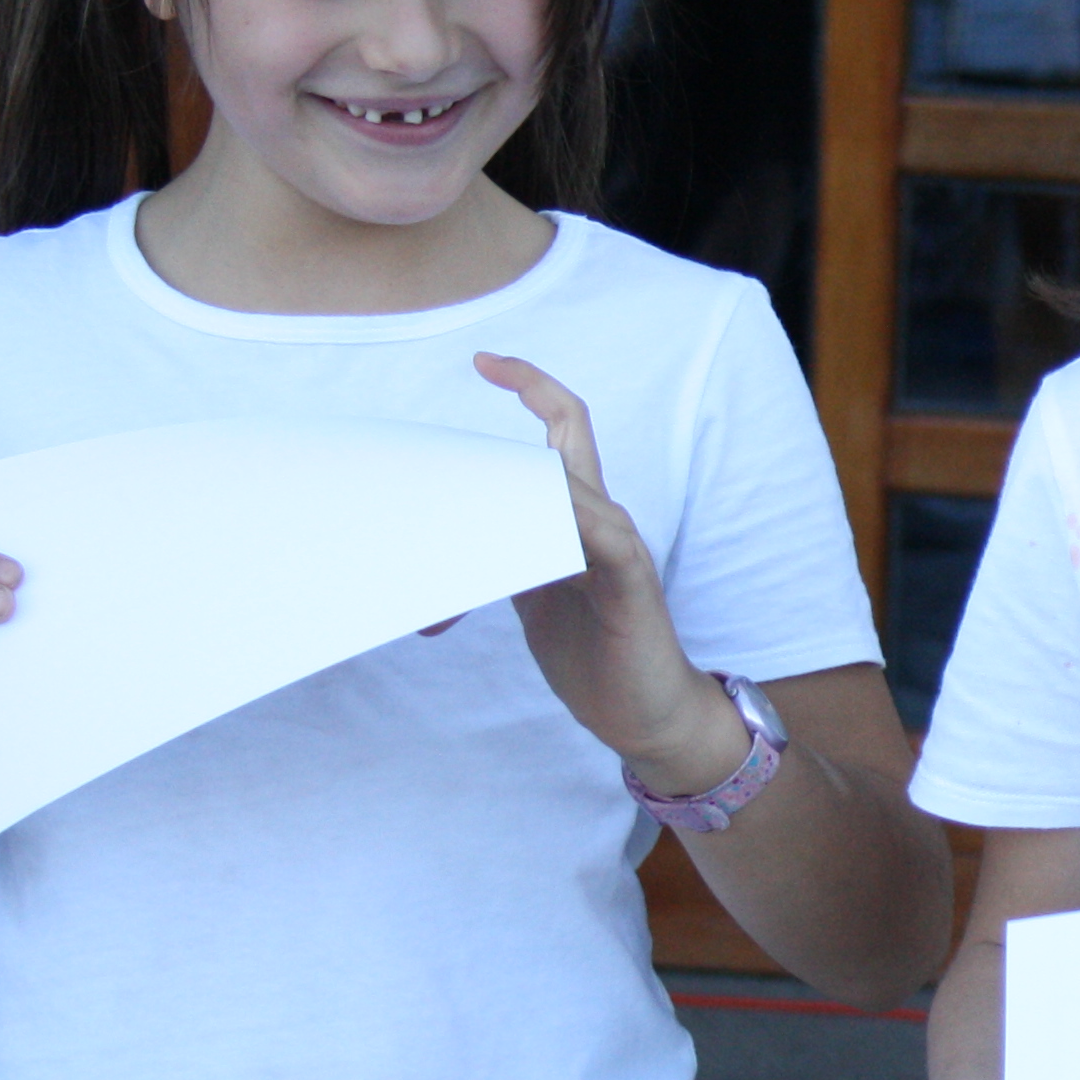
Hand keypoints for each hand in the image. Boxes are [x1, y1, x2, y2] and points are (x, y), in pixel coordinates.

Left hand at [475, 353, 744, 792]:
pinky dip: (567, 522)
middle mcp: (601, 520)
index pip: (565, 432)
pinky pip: (602, 536)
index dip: (532, 388)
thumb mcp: (531, 598)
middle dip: (524, 407)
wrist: (648, 717)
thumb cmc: (593, 657)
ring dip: (515, 483)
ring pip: (569, 484)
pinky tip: (536, 527)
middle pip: (569, 438)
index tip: (487, 362)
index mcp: (576, 519)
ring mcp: (619, 548)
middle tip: (447, 437)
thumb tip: (431, 558)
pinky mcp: (631, 583)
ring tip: (463, 497)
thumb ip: (499, 563)